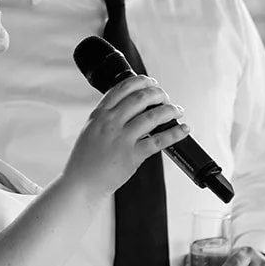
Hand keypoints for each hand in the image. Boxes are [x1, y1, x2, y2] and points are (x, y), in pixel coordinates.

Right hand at [65, 76, 190, 196]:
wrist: (81, 183)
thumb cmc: (85, 160)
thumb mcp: (90, 130)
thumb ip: (106, 117)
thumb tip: (128, 108)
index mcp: (99, 114)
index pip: (123, 88)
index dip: (142, 82)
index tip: (152, 83)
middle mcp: (110, 122)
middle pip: (141, 98)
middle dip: (159, 94)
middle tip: (166, 97)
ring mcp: (122, 138)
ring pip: (152, 116)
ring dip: (170, 110)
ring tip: (178, 110)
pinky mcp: (132, 155)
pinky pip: (158, 140)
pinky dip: (174, 133)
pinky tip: (183, 129)